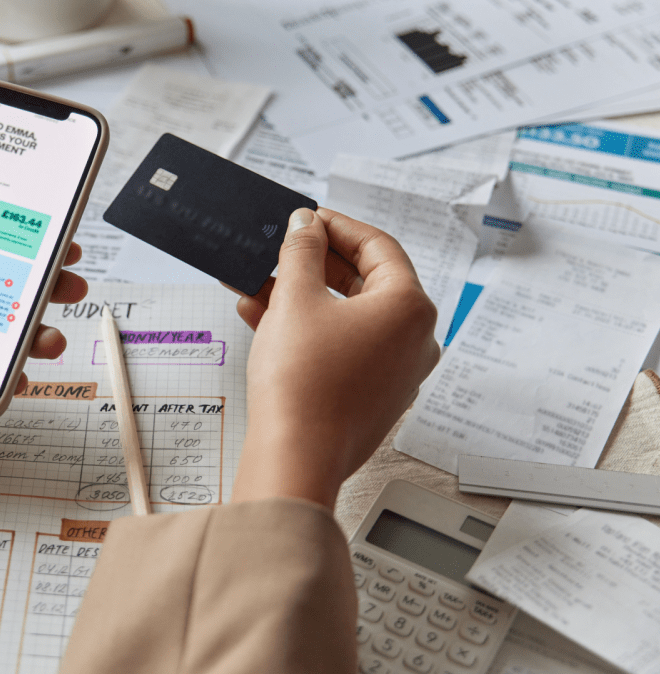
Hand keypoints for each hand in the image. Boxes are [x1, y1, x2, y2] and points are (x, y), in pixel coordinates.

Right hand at [228, 208, 439, 507]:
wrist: (295, 455)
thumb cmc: (303, 381)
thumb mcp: (295, 298)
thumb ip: (300, 251)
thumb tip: (304, 224)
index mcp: (410, 307)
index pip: (377, 246)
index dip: (336, 226)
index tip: (305, 218)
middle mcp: (414, 339)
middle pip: (364, 282)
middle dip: (313, 264)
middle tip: (280, 249)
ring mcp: (396, 371)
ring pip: (347, 317)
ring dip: (302, 297)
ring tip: (258, 285)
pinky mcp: (372, 396)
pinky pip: (342, 347)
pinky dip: (308, 330)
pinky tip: (263, 319)